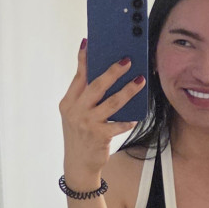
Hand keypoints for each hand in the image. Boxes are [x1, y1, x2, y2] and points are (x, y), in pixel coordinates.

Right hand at [58, 41, 146, 187]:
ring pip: (111, 102)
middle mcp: (76, 111)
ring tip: (140, 80)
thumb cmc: (80, 135)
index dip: (84, 59)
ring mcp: (87, 124)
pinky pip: (118, 124)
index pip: (78, 76)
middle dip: (113, 71)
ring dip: (128, 91)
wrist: (78, 165)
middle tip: (127, 60)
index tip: (90, 42)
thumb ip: (84, 97)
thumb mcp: (75, 115)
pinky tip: (136, 116)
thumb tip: (104, 75)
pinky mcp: (99, 136)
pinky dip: (127, 120)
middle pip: (96, 85)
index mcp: (68, 102)